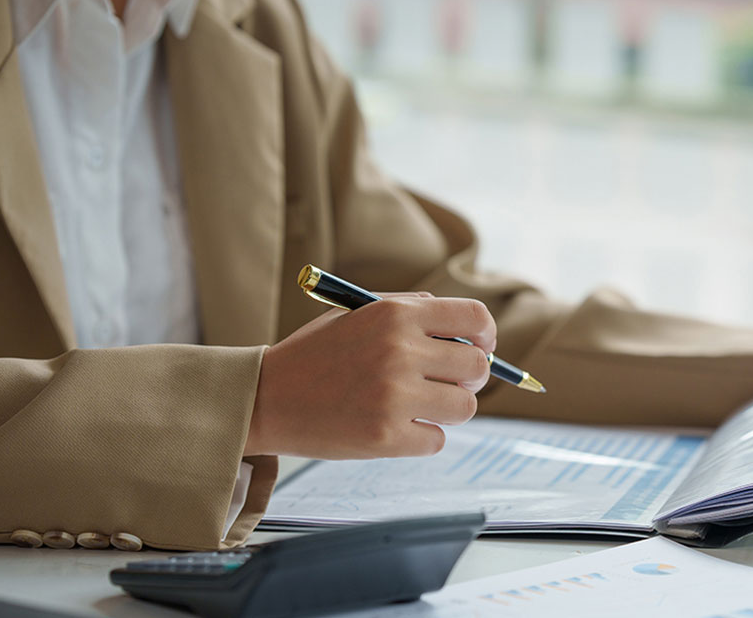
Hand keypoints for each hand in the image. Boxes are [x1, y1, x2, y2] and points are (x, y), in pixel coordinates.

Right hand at [244, 294, 495, 458]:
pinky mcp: (386, 436)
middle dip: (469, 378)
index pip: (474, 317)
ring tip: (417, 406)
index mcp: (395, 314)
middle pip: (477, 367)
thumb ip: (411, 311)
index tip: (483, 347)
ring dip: (448, 410)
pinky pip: (437, 440)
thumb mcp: (359, 313)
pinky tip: (394, 428)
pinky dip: (422, 438)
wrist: (265, 398)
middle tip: (447, 384)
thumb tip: (469, 330)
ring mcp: (394, 396)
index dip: (487, 335)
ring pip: (464, 407)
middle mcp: (400, 351)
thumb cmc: (316, 354)